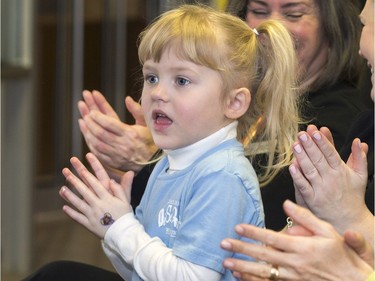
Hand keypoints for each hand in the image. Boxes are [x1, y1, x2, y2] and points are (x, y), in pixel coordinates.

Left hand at [59, 152, 133, 237]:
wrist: (123, 234)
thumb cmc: (125, 216)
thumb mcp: (126, 201)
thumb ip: (120, 189)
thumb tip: (112, 180)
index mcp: (107, 198)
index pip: (96, 184)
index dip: (88, 176)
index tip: (81, 169)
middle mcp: (98, 205)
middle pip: (85, 191)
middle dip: (75, 181)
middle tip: (67, 173)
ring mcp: (92, 215)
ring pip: (78, 203)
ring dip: (69, 196)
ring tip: (62, 188)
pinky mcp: (89, 224)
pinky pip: (78, 217)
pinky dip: (71, 212)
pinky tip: (64, 207)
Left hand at [78, 90, 157, 172]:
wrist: (152, 161)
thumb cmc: (149, 140)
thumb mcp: (146, 123)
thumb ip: (136, 110)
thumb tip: (127, 99)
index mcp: (130, 134)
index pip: (110, 123)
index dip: (99, 116)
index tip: (92, 111)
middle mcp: (123, 145)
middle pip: (101, 133)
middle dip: (91, 122)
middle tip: (86, 115)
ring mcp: (117, 155)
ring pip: (97, 143)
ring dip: (88, 132)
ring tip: (84, 122)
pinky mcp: (113, 162)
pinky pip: (98, 153)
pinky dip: (90, 143)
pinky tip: (87, 135)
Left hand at [221, 200, 372, 280]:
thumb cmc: (341, 255)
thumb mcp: (328, 231)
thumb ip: (305, 217)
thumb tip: (286, 203)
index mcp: (302, 247)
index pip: (272, 238)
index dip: (253, 232)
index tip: (238, 227)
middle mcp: (294, 263)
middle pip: (262, 255)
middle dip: (241, 249)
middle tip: (223, 243)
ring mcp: (292, 277)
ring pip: (263, 272)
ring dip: (243, 267)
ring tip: (226, 262)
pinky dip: (254, 280)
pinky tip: (241, 276)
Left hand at [289, 125, 370, 234]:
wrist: (349, 220)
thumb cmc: (353, 196)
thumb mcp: (360, 175)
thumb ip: (359, 157)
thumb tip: (359, 141)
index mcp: (341, 171)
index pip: (331, 153)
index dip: (323, 142)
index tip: (316, 131)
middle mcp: (331, 179)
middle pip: (318, 159)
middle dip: (309, 145)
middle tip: (301, 134)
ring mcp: (321, 189)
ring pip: (310, 170)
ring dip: (302, 157)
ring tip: (295, 145)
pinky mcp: (312, 200)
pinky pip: (304, 186)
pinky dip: (297, 176)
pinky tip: (292, 166)